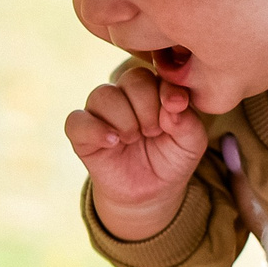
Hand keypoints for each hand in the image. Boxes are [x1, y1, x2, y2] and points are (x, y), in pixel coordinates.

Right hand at [68, 63, 206, 241]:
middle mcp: (124, 95)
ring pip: (103, 95)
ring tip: (133, 139)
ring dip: (124, 119)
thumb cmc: (171, 160)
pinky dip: (94, 129)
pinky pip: (76, 121)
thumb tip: (173, 105)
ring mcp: (100, 113)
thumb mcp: (191, 144)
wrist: (150, 192)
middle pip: (131, 79)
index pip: (156, 74)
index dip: (165, 90)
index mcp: (152, 90)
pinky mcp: (81, 134)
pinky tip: (113, 142)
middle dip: (147, 107)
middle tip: (153, 131)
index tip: (176, 107)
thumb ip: (189, 122)